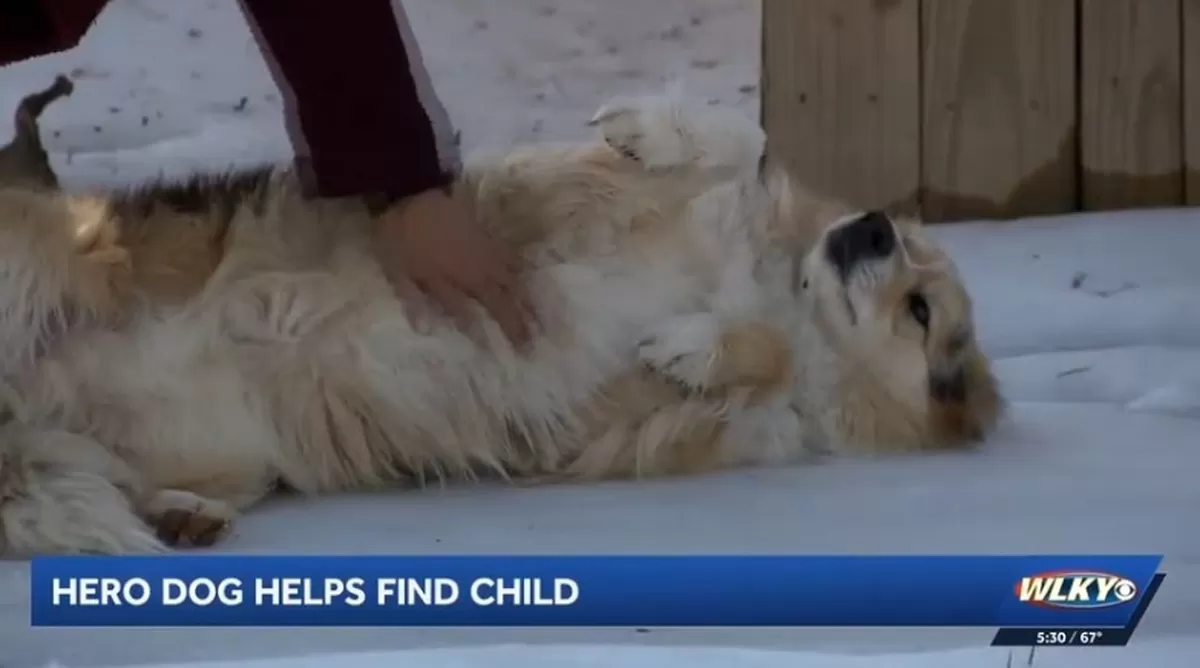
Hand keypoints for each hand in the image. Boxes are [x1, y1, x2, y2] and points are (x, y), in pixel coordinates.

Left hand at [374, 188, 534, 345]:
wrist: (413, 189)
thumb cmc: (401, 234)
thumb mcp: (397, 270)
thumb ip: (413, 299)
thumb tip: (425, 331)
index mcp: (453, 281)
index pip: (473, 314)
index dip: (487, 333)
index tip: (504, 352)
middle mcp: (475, 270)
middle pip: (501, 300)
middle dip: (517, 323)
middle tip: (531, 344)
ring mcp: (485, 252)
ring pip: (512, 281)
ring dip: (525, 301)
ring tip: (539, 319)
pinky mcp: (488, 236)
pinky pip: (511, 259)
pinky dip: (521, 273)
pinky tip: (526, 280)